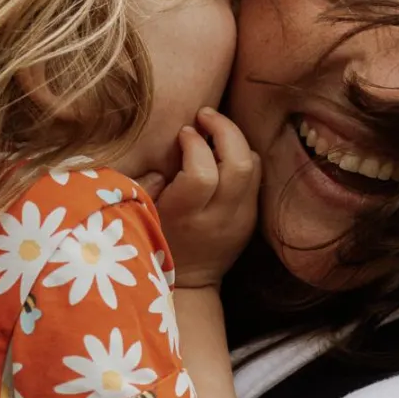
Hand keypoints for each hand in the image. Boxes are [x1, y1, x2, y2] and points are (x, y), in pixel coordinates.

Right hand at [156, 109, 259, 287]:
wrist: (191, 282)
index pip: (202, 173)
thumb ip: (148, 183)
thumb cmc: (156, 239)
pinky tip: (223, 151)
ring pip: (254, 166)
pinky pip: (257, 176)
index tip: (182, 132)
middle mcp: (219, 218)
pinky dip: (242, 156)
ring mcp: (241, 219)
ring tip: (214, 130)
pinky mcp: (253, 217)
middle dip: (224, 129)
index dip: (194, 144)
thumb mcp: (141, 214)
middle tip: (205, 115)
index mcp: (186, 218)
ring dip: (235, 140)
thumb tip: (171, 152)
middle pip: (239, 164)